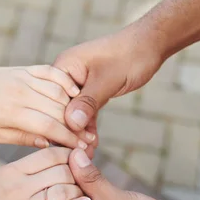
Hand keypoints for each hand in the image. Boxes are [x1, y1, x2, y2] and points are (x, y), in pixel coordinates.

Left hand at [0, 65, 93, 148]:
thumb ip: (20, 138)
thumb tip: (47, 144)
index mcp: (12, 111)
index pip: (48, 126)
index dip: (67, 138)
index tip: (81, 148)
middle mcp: (21, 92)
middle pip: (58, 110)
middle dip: (76, 126)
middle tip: (90, 139)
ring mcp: (25, 78)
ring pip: (59, 91)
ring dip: (75, 107)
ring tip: (85, 122)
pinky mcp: (27, 69)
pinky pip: (52, 72)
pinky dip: (66, 82)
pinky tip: (76, 93)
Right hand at [0, 147, 91, 199]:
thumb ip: (21, 169)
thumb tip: (47, 157)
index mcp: (11, 171)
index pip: (49, 155)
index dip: (68, 153)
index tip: (76, 156)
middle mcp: (19, 188)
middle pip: (61, 172)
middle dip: (77, 171)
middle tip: (83, 173)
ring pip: (63, 192)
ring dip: (78, 189)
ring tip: (85, 188)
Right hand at [53, 24, 165, 151]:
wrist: (148, 45)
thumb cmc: (128, 56)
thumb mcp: (107, 80)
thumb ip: (88, 102)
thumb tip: (71, 123)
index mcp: (63, 67)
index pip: (50, 99)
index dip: (57, 122)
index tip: (68, 144)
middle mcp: (65, 76)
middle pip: (59, 108)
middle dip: (69, 131)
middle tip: (79, 154)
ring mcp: (76, 84)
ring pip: (72, 113)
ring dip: (79, 132)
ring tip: (87, 153)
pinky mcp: (89, 92)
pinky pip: (84, 112)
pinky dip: (88, 127)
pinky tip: (93, 144)